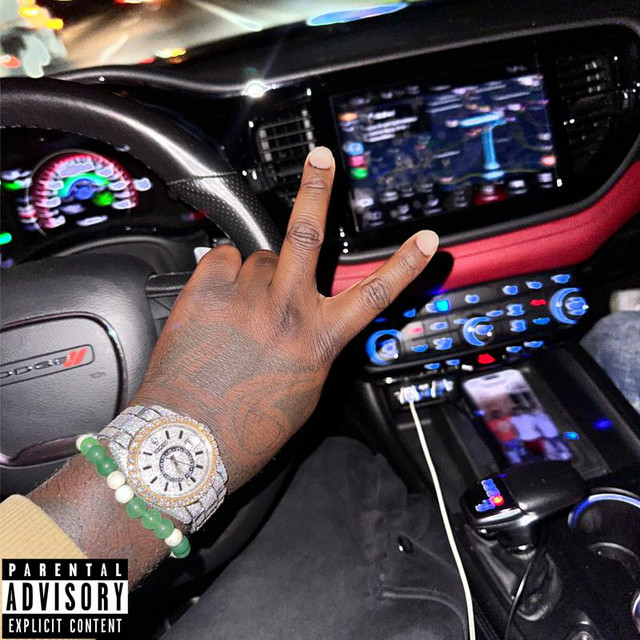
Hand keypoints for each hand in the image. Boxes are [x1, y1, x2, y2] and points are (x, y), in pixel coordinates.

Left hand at [133, 147, 438, 490]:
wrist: (188, 439)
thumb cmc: (248, 425)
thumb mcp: (304, 388)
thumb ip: (315, 342)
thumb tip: (311, 316)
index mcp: (318, 339)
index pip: (374, 293)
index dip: (405, 263)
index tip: (424, 239)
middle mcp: (285, 310)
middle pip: (307, 234)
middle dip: (317, 188)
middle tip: (321, 158)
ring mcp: (244, 297)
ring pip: (258, 257)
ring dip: (255, 273)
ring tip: (241, 308)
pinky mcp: (206, 292)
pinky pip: (222, 258)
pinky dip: (224, 272)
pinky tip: (220, 300)